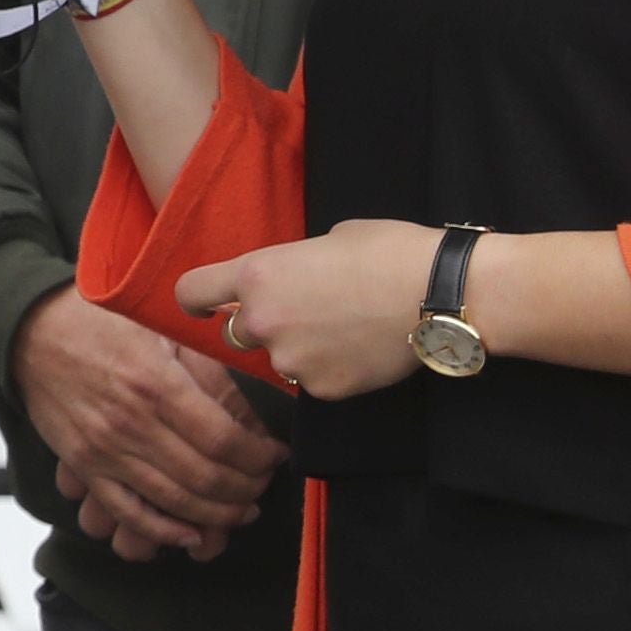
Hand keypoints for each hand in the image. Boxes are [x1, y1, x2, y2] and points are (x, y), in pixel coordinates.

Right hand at [13, 289, 289, 559]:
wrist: (30, 331)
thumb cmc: (98, 320)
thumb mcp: (161, 325)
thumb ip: (207, 363)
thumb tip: (254, 398)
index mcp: (156, 385)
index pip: (224, 440)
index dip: (259, 457)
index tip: (276, 455)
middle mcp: (131, 424)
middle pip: (206, 478)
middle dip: (246, 489)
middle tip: (263, 484)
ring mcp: (105, 450)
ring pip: (175, 501)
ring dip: (217, 514)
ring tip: (241, 510)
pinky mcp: (85, 465)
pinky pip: (128, 511)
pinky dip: (163, 530)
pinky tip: (191, 534)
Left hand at [174, 220, 447, 402]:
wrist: (440, 293)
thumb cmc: (388, 252)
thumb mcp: (326, 241)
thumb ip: (290, 267)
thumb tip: (288, 281)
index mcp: (256, 275)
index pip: (191, 293)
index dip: (195, 300)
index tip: (204, 306)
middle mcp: (262, 322)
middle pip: (235, 334)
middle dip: (259, 325)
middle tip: (303, 313)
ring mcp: (290, 360)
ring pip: (278, 359)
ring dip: (297, 348)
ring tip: (343, 329)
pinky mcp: (320, 389)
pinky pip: (311, 380)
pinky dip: (329, 368)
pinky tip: (360, 350)